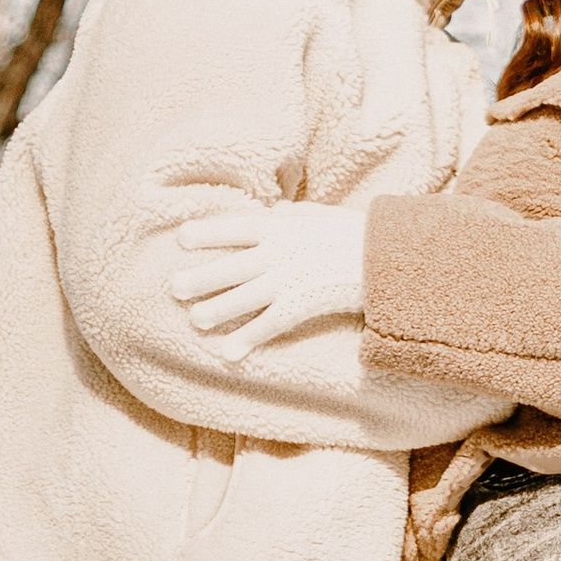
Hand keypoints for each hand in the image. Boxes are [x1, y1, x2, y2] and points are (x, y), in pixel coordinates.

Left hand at [171, 203, 367, 352]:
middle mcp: (280, 252)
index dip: (208, 233)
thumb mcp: (325, 216)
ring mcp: (291, 280)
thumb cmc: (357, 235)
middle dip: (201, 276)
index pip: (237, 227)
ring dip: (218, 309)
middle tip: (173, 287)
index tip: (181, 237)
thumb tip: (279, 209)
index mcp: (284, 227)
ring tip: (194, 320)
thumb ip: (297, 214)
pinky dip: (248, 338)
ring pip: (245, 297)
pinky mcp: (304, 305)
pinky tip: (229, 352)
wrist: (388, 258)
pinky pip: (270, 324)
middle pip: (232, 266)